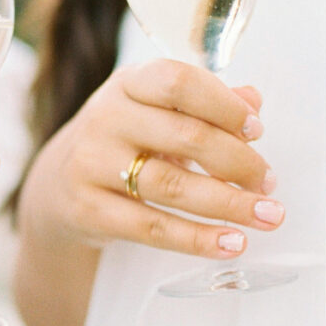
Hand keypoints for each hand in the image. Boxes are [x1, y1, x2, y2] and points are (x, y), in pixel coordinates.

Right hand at [21, 59, 282, 259]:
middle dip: (239, 162)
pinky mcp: (88, 209)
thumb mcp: (153, 111)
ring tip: (266, 216)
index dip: (223, 105)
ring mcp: (92, 164)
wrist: (56, 186)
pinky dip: (197, 238)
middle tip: (268, 183)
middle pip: (185, 136)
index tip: (256, 130)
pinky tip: (229, 243)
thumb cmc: (119, 142)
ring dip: (229, 204)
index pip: (178, 82)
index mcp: (127, 85)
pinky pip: (152, 227)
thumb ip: (203, 104)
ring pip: (172, 186)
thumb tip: (252, 102)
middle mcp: (106, 119)